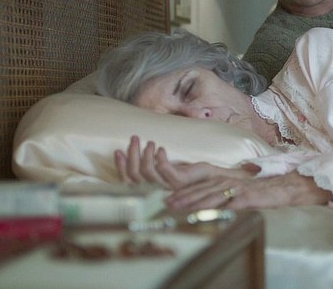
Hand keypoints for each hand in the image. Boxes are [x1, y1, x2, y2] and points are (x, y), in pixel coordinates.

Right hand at [115, 135, 248, 189]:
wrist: (213, 177)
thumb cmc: (188, 173)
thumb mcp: (165, 169)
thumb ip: (150, 167)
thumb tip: (131, 153)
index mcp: (151, 193)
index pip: (128, 183)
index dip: (122, 166)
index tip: (118, 150)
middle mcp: (157, 194)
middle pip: (136, 175)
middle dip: (132, 154)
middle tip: (134, 138)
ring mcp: (169, 190)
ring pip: (148, 172)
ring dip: (146, 153)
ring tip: (150, 142)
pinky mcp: (181, 183)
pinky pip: (165, 169)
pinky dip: (160, 158)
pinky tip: (162, 148)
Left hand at [164, 171, 332, 210]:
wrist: (286, 186)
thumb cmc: (262, 190)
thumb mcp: (239, 188)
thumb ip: (223, 192)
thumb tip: (207, 201)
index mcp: (225, 179)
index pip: (200, 186)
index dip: (183, 193)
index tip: (167, 199)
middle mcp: (230, 182)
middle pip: (203, 191)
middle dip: (184, 198)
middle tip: (167, 204)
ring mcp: (240, 189)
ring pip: (215, 196)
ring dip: (197, 203)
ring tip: (184, 209)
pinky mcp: (251, 197)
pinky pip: (235, 203)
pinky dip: (224, 207)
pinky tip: (214, 212)